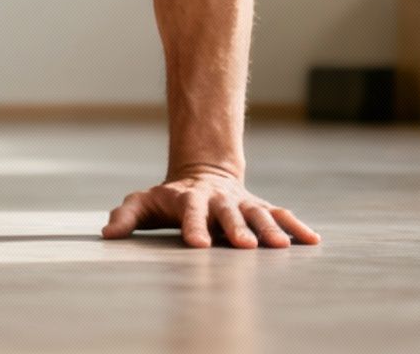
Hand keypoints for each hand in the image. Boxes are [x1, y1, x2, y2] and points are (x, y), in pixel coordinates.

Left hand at [101, 169, 320, 248]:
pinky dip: (296, 226)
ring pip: (258, 214)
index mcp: (190, 198)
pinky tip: (312, 240)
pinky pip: (280, 215)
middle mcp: (219, 199)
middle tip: (246, 246)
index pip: (190, 212)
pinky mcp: (259, 207)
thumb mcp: (143, 202)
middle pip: (228, 213)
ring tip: (281, 246)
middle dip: (237, 229)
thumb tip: (107, 235)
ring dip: (270, 229)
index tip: (197, 245)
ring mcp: (241, 202)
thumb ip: (126, 216)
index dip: (193, 227)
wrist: (203, 173)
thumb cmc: (168, 197)